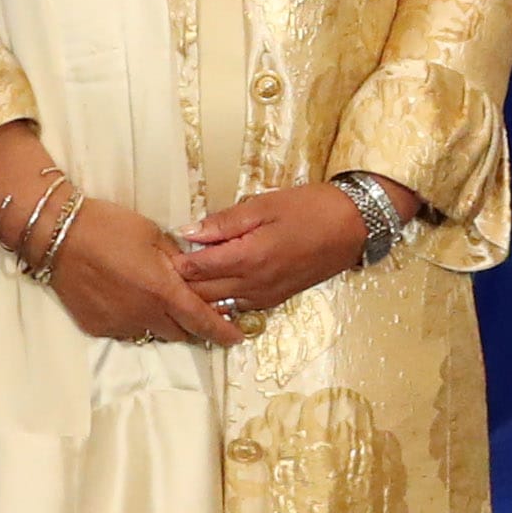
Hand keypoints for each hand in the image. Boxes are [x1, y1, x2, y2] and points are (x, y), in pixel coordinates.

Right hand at [49, 198, 238, 345]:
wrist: (59, 235)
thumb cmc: (110, 227)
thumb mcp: (154, 235)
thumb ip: (179, 260)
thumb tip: (195, 273)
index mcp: (163, 291)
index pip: (201, 321)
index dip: (222, 332)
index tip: (236, 338)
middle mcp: (144, 315)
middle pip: (179, 333)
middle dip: (191, 326)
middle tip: (194, 311)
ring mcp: (119, 324)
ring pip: (151, 333)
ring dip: (161, 322)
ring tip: (154, 299)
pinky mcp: (97, 327)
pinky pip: (125, 329)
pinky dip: (133, 319)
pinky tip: (125, 298)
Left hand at [180, 184, 369, 321]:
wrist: (354, 228)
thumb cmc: (311, 208)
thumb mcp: (266, 205)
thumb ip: (225, 222)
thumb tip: (189, 232)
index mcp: (249, 258)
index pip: (196, 268)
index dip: (174, 262)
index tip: (158, 252)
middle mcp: (253, 285)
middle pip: (202, 294)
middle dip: (179, 283)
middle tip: (162, 268)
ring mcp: (264, 297)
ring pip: (217, 306)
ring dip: (197, 296)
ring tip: (181, 280)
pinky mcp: (274, 300)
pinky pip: (236, 307)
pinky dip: (218, 302)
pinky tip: (209, 290)